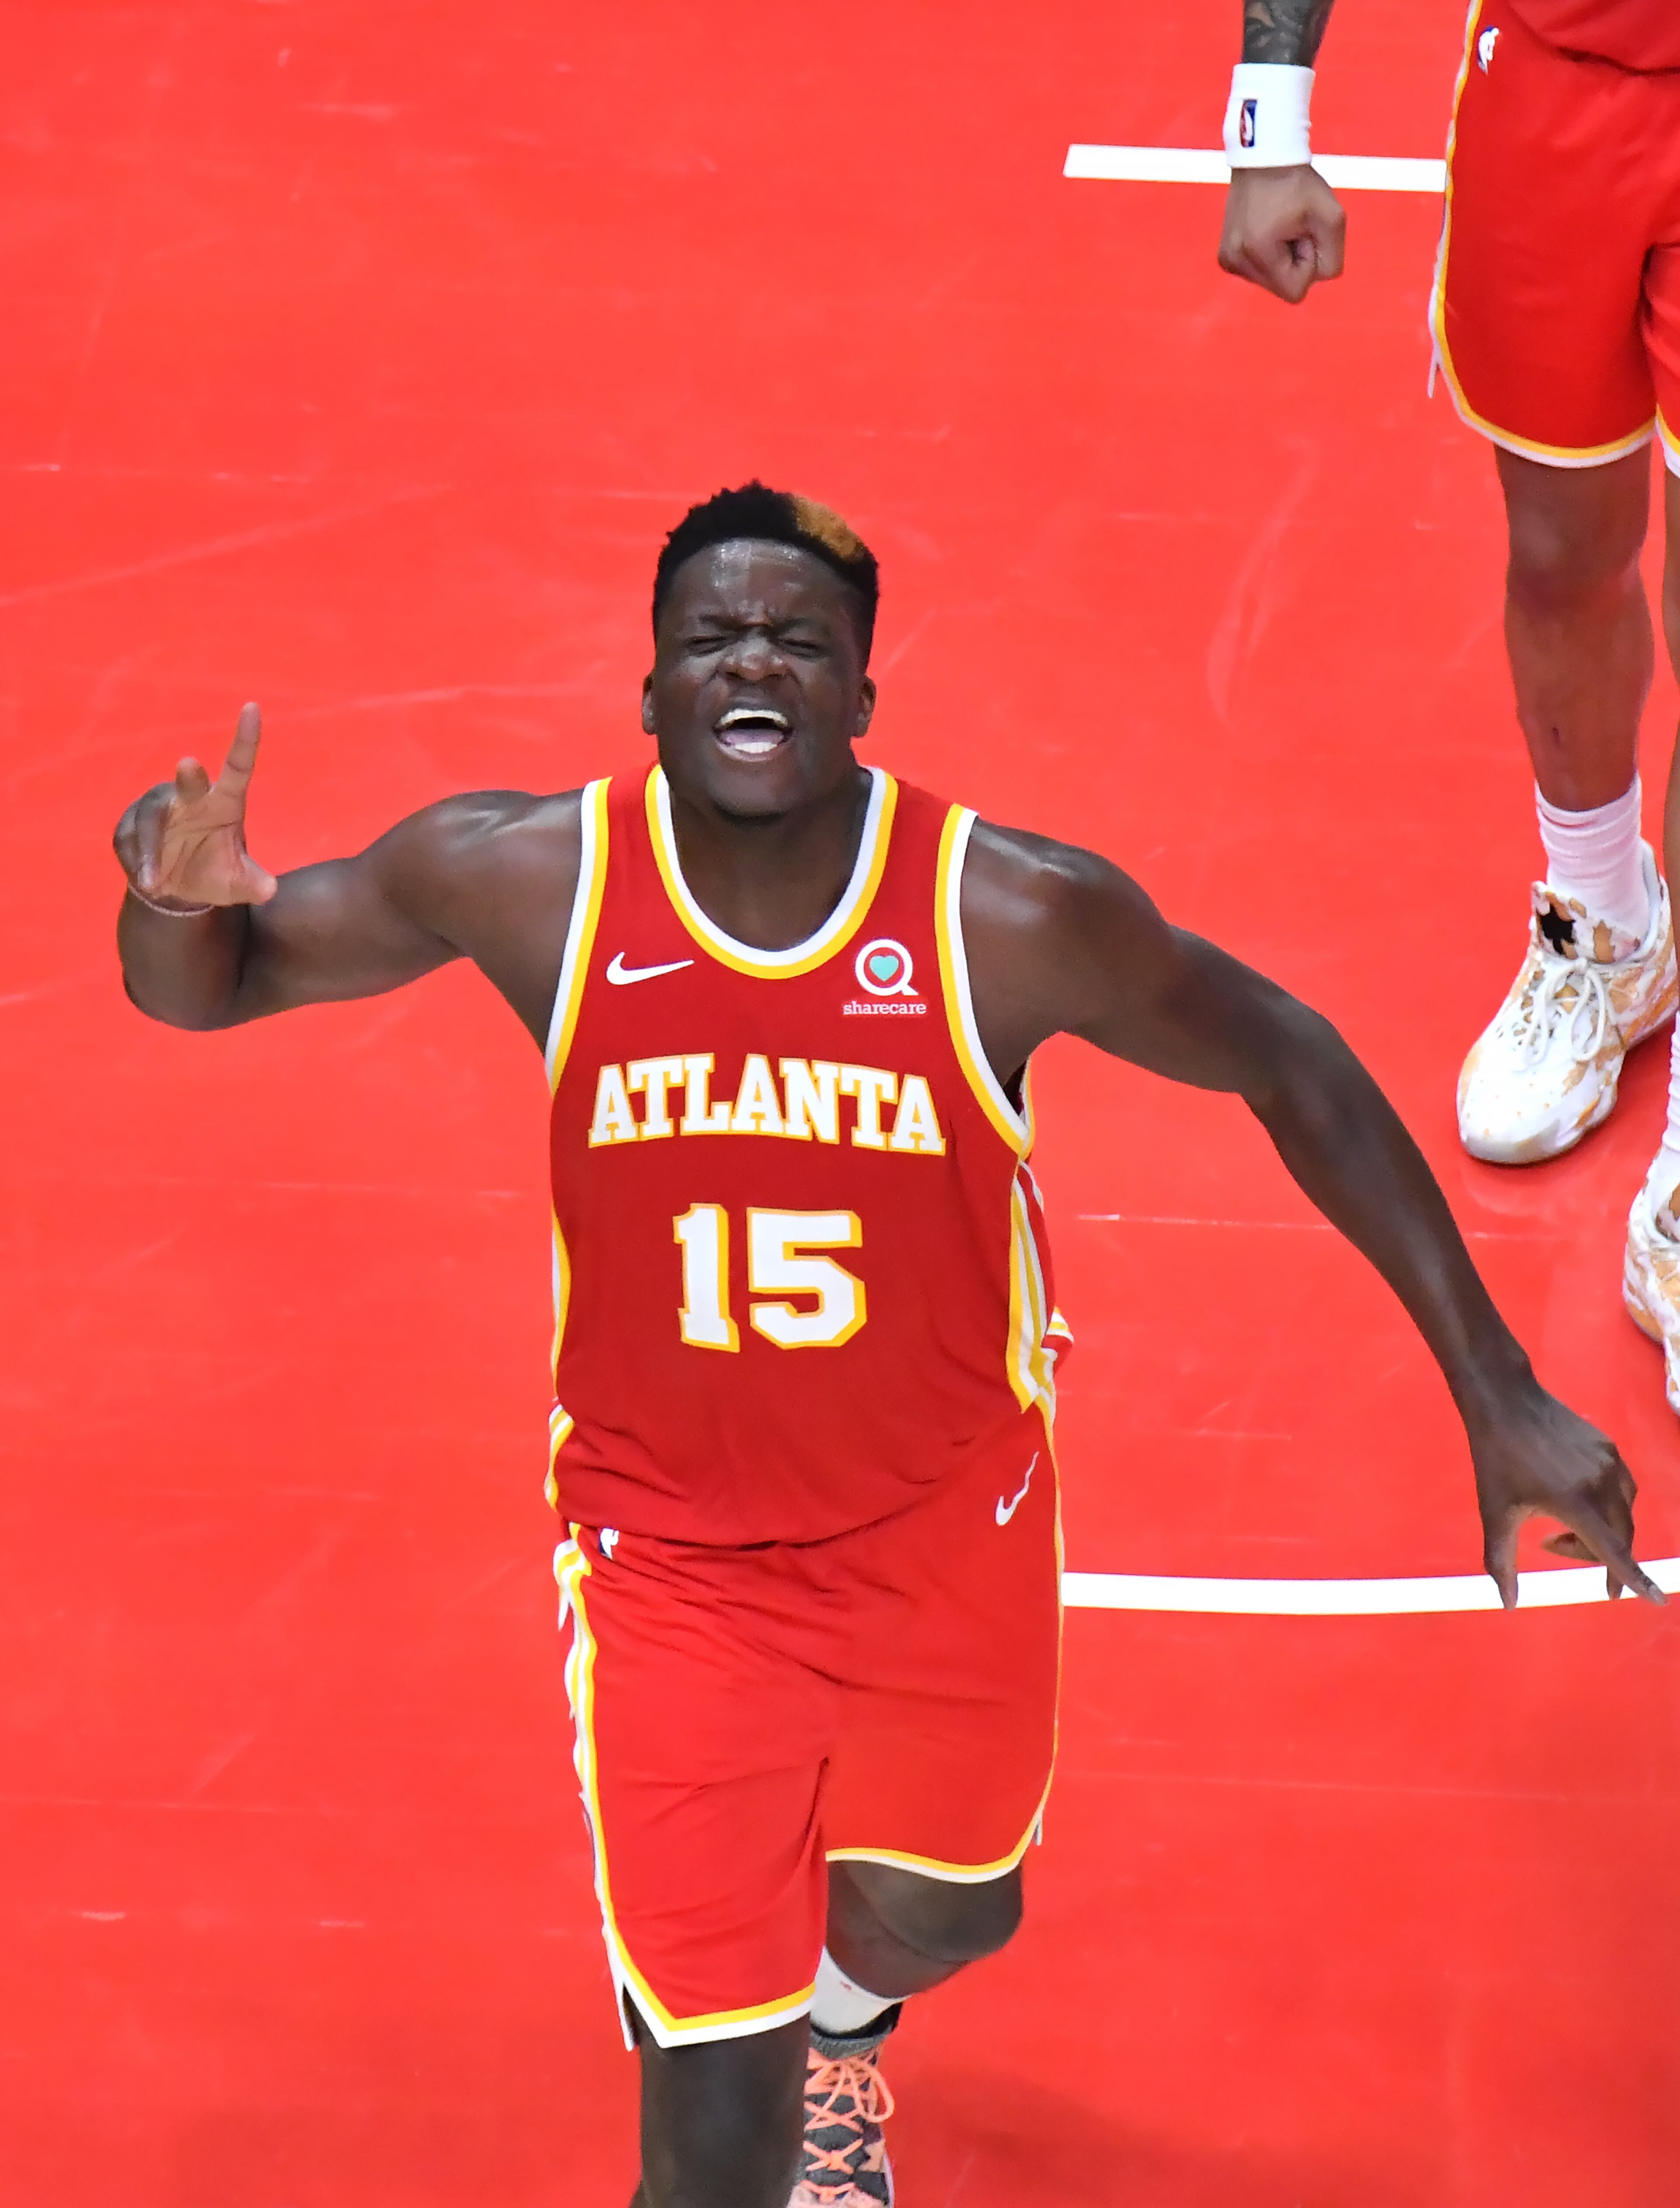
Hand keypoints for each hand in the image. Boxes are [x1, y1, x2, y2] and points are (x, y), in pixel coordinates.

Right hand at [113, 702, 277, 910]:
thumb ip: (252, 885)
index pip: (238, 767)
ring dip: (150, 850)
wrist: (175, 890)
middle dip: (189, 775)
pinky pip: (128, 839)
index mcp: (225, 803)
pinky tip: (147, 881)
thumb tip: (269, 890)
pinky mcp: (130, 824)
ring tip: (155, 882)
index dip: (246, 739)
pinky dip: (136, 861)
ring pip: (150, 820)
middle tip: (189, 763)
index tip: (252, 707)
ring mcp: (158, 808)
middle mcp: (191, 798)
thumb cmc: (213, 874)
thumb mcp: (235, 884)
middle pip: (188, 783)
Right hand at [1218, 165, 1345, 303]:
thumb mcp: (1332, 218)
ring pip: (1270, 281)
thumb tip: (1316, 280)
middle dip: (1294, 261)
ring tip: (1278, 223)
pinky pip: (1257, 271)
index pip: (1296, 291)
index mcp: (1258, 252)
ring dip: (1281, 257)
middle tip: (1291, 225)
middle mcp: (1235, 261)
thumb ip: (1333, 260)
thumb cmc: (1300, 184)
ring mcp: (1227, 260)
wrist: (1263, 156)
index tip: (1303, 231)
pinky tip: (1267, 228)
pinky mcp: (1225, 256)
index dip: (1309, 264)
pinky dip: (1267, 255)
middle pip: (1282, 288)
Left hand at [1466, 1377, 1663, 1607]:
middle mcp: (1602, 1484)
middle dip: (1595, 1555)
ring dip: (1601, 1530)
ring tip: (1558, 1525)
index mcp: (1576, 1503)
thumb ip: (1501, 1561)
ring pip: (1623, 1513)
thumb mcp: (1494, 1512)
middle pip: (1620, 1537)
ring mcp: (1610, 1462)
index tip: (1655, 1600)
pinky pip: (1620, 1488)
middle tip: (1551, 1546)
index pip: (1615, 1552)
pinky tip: (1572, 1499)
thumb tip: (1508, 1604)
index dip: (1635, 1579)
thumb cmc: (1495, 1458)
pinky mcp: (1609, 1446)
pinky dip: (1605, 1505)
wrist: (1505, 1400)